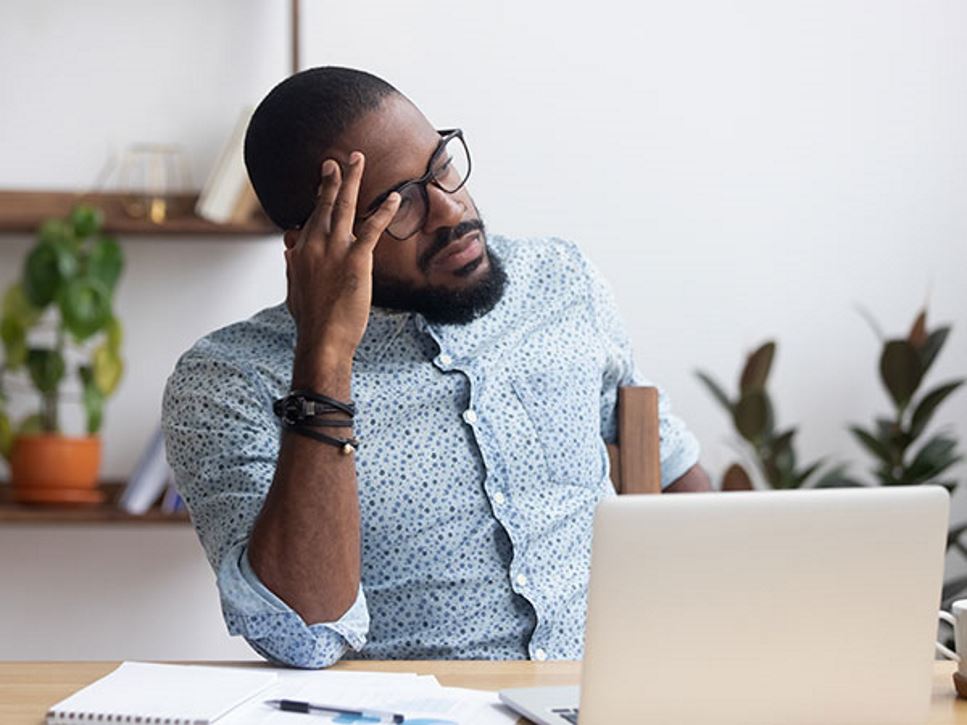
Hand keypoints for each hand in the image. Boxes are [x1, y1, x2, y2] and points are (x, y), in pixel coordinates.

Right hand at [285, 152, 399, 375]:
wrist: (322, 338)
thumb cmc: (311, 321)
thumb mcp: (293, 290)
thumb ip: (292, 267)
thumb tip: (288, 251)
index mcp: (299, 252)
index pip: (309, 219)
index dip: (318, 201)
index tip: (323, 185)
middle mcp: (314, 244)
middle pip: (323, 204)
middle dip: (331, 180)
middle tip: (336, 160)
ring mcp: (334, 250)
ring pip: (344, 206)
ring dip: (351, 180)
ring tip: (357, 160)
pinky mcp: (356, 259)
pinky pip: (372, 228)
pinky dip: (383, 211)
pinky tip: (394, 198)